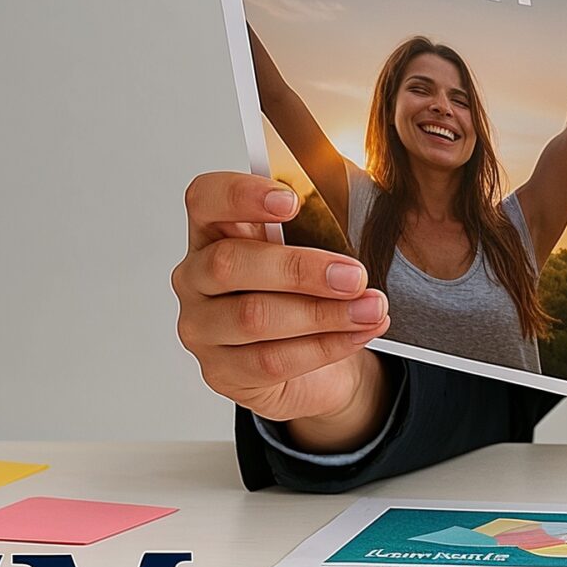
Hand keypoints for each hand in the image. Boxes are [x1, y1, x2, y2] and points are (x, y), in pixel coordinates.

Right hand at [172, 173, 391, 444]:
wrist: (314, 366)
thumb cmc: (307, 292)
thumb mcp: (311, 251)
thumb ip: (317, 230)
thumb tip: (358, 215)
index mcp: (213, 232)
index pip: (204, 199)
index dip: (240, 195)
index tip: (292, 202)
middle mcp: (195, 278)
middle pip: (229, 264)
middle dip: (299, 268)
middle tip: (355, 275)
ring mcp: (201, 328)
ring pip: (253, 316)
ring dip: (323, 312)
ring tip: (371, 308)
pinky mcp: (221, 372)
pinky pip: (271, 360)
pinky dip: (325, 346)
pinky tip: (360, 333)